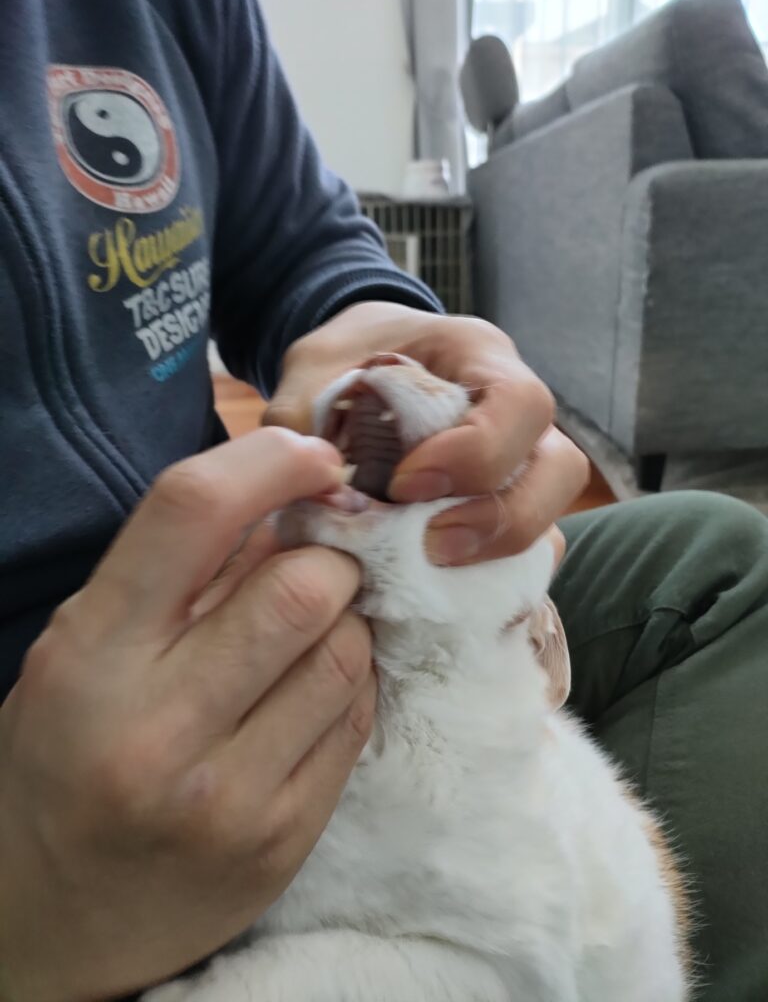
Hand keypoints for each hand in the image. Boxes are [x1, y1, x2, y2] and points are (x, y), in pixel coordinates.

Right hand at [0, 429, 375, 1001]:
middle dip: (326, 557)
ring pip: (348, 651)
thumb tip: (286, 499)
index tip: (313, 458)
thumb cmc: (62, 760)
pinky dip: (348, 685)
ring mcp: (228, 793)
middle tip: (316, 563)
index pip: (193, 512)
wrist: (54, 920)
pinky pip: (357, 720)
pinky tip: (310, 692)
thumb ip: (174, 576)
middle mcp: (157, 725)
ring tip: (306, 638)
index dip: (270, 461)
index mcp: (92, 656)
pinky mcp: (283, 839)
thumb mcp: (84, 652)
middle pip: (303, 585)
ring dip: (345, 624)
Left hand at [264, 302, 587, 565]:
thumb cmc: (340, 362)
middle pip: (560, 468)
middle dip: (502, 517)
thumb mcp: (312, 370)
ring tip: (434, 572)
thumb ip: (303, 421)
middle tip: (431, 545)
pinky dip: (496, 580)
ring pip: (553, 516)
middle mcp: (516, 413)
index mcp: (477, 356)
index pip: (519, 403)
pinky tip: (444, 594)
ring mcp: (520, 465)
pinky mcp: (504, 511)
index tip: (405, 485)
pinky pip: (530, 555)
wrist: (350, 366)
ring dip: (502, 553)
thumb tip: (317, 497)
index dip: (476, 453)